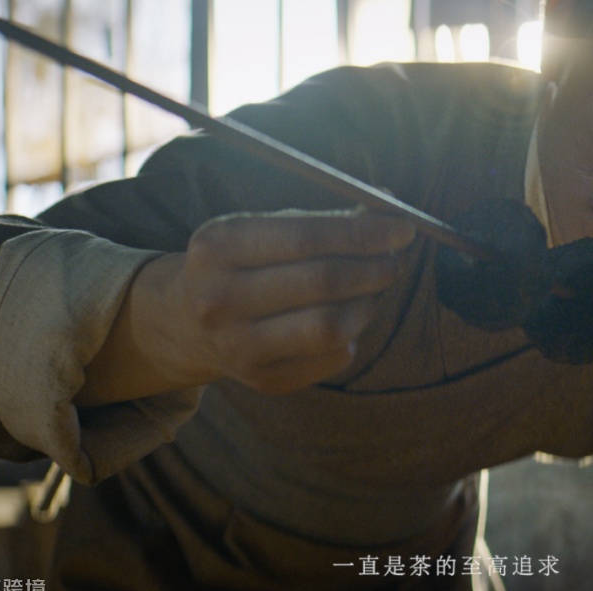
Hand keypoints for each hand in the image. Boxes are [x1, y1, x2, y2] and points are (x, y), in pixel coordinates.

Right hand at [79, 208, 414, 402]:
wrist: (189, 322)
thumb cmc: (244, 263)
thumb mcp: (264, 230)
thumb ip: (324, 220)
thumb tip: (389, 208)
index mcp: (218, 246)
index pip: (304, 238)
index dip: (362, 233)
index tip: (404, 228)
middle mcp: (220, 299)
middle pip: (322, 283)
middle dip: (374, 268)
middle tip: (396, 260)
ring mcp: (238, 346)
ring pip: (332, 327)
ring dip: (368, 304)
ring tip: (373, 290)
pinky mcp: (262, 380)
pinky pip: (332, 358)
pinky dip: (353, 336)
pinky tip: (346, 320)